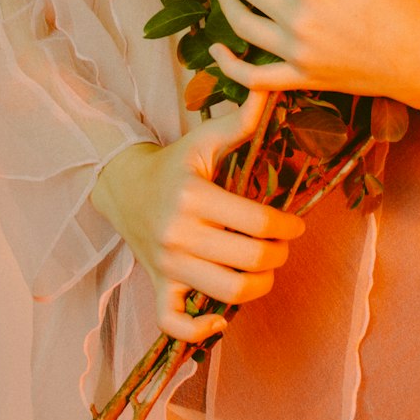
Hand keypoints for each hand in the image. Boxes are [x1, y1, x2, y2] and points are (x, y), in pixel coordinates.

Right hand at [90, 90, 305, 342]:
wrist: (124, 185)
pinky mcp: (156, 284)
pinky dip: (199, 331)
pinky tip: (221, 320)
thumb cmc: (175, 162)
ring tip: (265, 271)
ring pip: (223, 294)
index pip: (257, 222)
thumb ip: (240, 120)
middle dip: (277, 256)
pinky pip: (173, 323)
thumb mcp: (205, 138)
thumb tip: (268, 88)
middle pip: (247, 261)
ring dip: (256, 288)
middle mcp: (178, 233)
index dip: (287, 227)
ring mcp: (166, 264)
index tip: (296, 225)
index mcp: (194, 195)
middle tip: (282, 245)